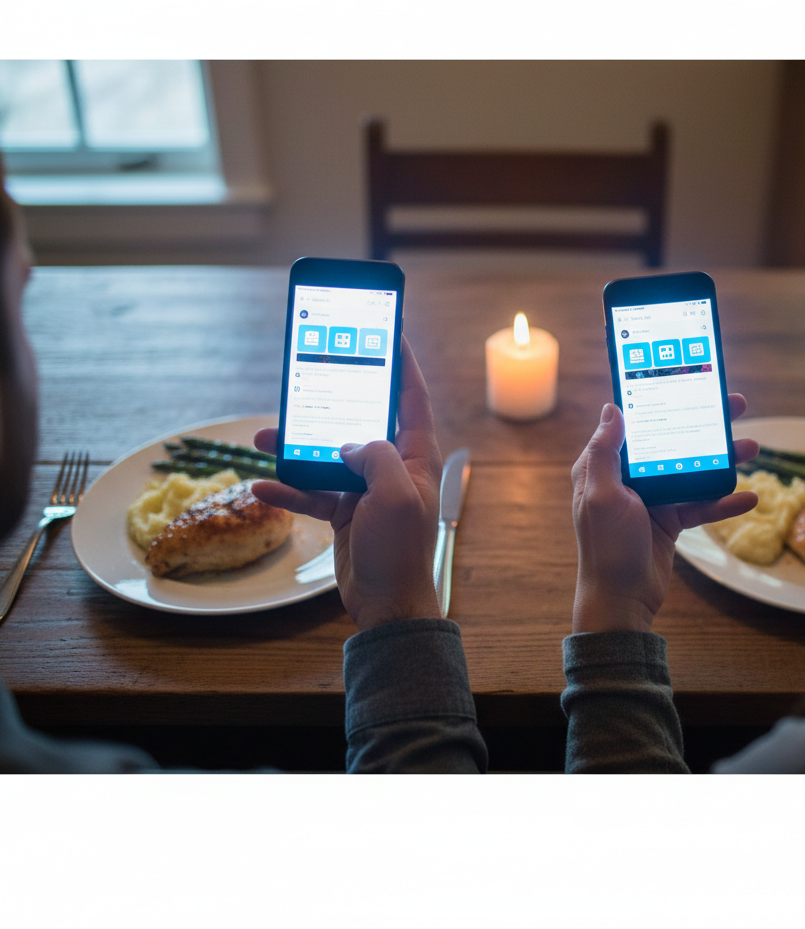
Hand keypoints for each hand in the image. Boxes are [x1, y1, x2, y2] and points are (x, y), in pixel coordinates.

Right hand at [250, 337, 443, 629]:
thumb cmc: (402, 550)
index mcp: (415, 454)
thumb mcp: (396, 496)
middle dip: (330, 399)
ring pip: (326, 453)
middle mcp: (391, 464)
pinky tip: (262, 483)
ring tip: (262, 434)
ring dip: (295, 445)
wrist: (388, 604)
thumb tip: (348, 443)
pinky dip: (288, 486)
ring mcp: (366, 486)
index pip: (410, 396)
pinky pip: (311, 489)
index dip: (401, 360)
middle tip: (306, 373)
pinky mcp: (345, 508)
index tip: (389, 328)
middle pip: (358, 418)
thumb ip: (376, 457)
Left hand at [570, 397, 758, 633]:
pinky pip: (700, 505)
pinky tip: (749, 497)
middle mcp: (627, 479)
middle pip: (671, 442)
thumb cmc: (606, 548)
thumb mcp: (602, 495)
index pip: (634, 424)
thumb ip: (605, 452)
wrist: (620, 601)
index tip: (688, 382)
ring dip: (722, 461)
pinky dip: (723, 501)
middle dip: (704, 425)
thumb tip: (611, 409)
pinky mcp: (669, 521)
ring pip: (692, 471)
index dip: (660, 401)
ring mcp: (650, 500)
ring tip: (753, 447)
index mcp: (604, 467)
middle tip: (736, 406)